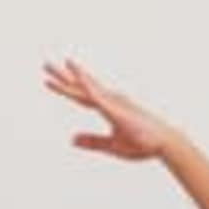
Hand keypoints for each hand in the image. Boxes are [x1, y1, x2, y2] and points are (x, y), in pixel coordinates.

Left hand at [47, 58, 182, 162]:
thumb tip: (70, 139)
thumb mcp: (111, 145)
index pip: (80, 96)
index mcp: (106, 108)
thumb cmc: (141, 143)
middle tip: (45, 64)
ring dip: (72, 76)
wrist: (163, 144)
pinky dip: (87, 87)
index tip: (49, 80)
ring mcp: (112, 103)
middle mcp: (108, 101)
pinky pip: (98, 96)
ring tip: (59, 63)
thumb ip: (91, 141)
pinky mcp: (117, 109)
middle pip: (80, 87)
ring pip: (86, 88)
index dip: (65, 87)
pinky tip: (77, 78)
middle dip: (62, 76)